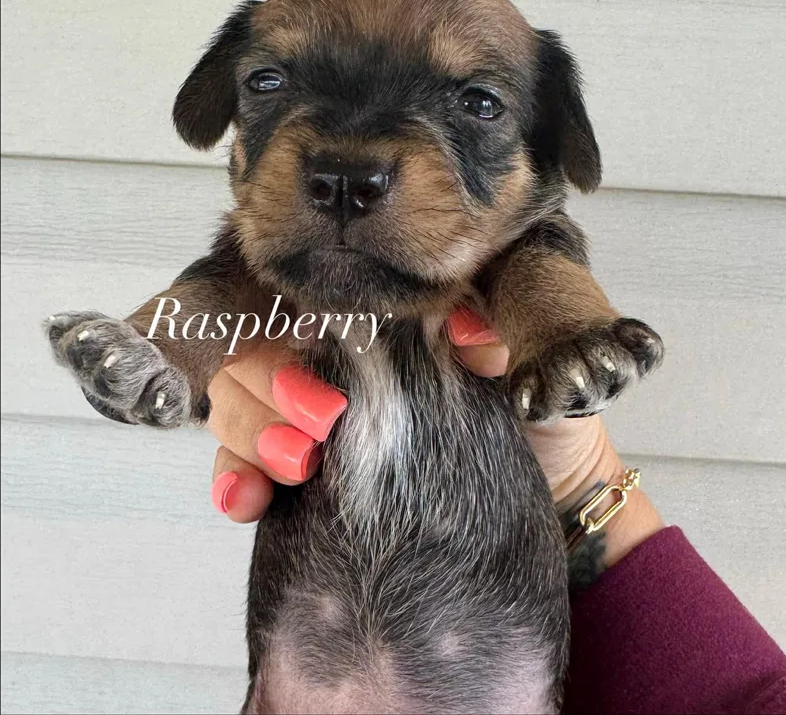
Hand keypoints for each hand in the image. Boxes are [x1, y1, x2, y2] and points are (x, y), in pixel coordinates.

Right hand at [208, 307, 662, 572]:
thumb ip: (490, 332)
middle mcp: (329, 353)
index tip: (309, 331)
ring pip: (233, 397)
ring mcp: (305, 410)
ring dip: (252, 429)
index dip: (281, 300)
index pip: (298, 287)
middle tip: (323, 416)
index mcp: (375, 313)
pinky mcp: (299, 468)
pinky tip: (248, 501)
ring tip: (298, 463)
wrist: (550, 487)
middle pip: (252, 342)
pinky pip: (237, 464)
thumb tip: (466, 331)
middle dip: (272, 377)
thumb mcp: (523, 363)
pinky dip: (234, 480)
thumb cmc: (535, 411)